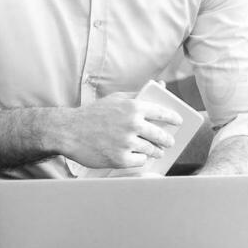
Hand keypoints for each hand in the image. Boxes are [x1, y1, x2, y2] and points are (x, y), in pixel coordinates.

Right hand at [61, 94, 181, 169]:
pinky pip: (140, 161)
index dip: (173, 119)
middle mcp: (132, 124)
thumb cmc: (94, 114)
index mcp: (133, 107)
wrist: (69, 131)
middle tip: (169, 142)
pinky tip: (138, 157)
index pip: (163, 113)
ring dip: (156, 151)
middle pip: (160, 136)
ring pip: (152, 150)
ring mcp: (126, 143)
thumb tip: (161, 86)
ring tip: (156, 151)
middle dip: (167, 140)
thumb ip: (139, 94)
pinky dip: (141, 159)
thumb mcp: (116, 98)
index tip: (178, 122)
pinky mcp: (120, 159)